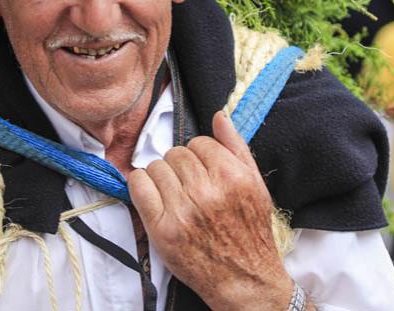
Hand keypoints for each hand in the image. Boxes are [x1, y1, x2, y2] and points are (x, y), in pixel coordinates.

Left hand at [128, 111, 293, 310]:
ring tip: (175, 194)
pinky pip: (138, 186)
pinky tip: (153, 195)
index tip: (202, 170)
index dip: (199, 155)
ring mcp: (183, 211)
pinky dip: (141, 185)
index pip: (198, 143)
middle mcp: (207, 192)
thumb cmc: (250, 231)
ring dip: (162, 177)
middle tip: (188, 185)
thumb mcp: (255, 185)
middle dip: (180, 165)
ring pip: (156, 167)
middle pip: (175, 153)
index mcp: (232, 177)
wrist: (244, 279)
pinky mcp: (163, 229)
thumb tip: (219, 115)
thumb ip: (236, 147)